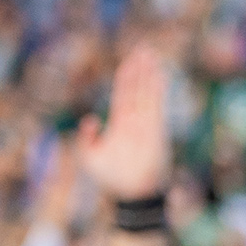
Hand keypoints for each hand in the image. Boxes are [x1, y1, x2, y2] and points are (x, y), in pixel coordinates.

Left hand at [75, 42, 173, 206]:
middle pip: (137, 89)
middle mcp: (135, 122)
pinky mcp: (155, 131)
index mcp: (120, 125)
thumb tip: (91, 119)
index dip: (127, 78)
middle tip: (143, 48)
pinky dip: (158, 90)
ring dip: (149, 74)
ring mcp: (146, 126)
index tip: (131, 61)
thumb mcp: (89, 158)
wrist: (132, 197)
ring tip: (151, 54)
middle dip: (140, 69)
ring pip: (147, 93)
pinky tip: (159, 75)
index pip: (123, 95)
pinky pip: (157, 106)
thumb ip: (86, 138)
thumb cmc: (112, 181)